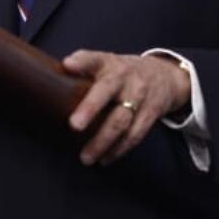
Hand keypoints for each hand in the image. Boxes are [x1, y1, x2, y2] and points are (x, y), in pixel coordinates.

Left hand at [62, 50, 190, 166]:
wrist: (165, 76)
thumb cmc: (124, 73)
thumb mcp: (107, 63)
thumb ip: (84, 69)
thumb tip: (52, 79)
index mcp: (109, 63)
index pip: (94, 58)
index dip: (81, 61)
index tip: (67, 64)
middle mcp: (125, 77)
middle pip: (107, 91)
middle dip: (90, 108)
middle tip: (74, 125)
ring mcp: (139, 95)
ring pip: (121, 120)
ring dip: (102, 141)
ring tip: (85, 158)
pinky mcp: (151, 113)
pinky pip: (135, 135)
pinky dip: (119, 149)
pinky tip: (105, 159)